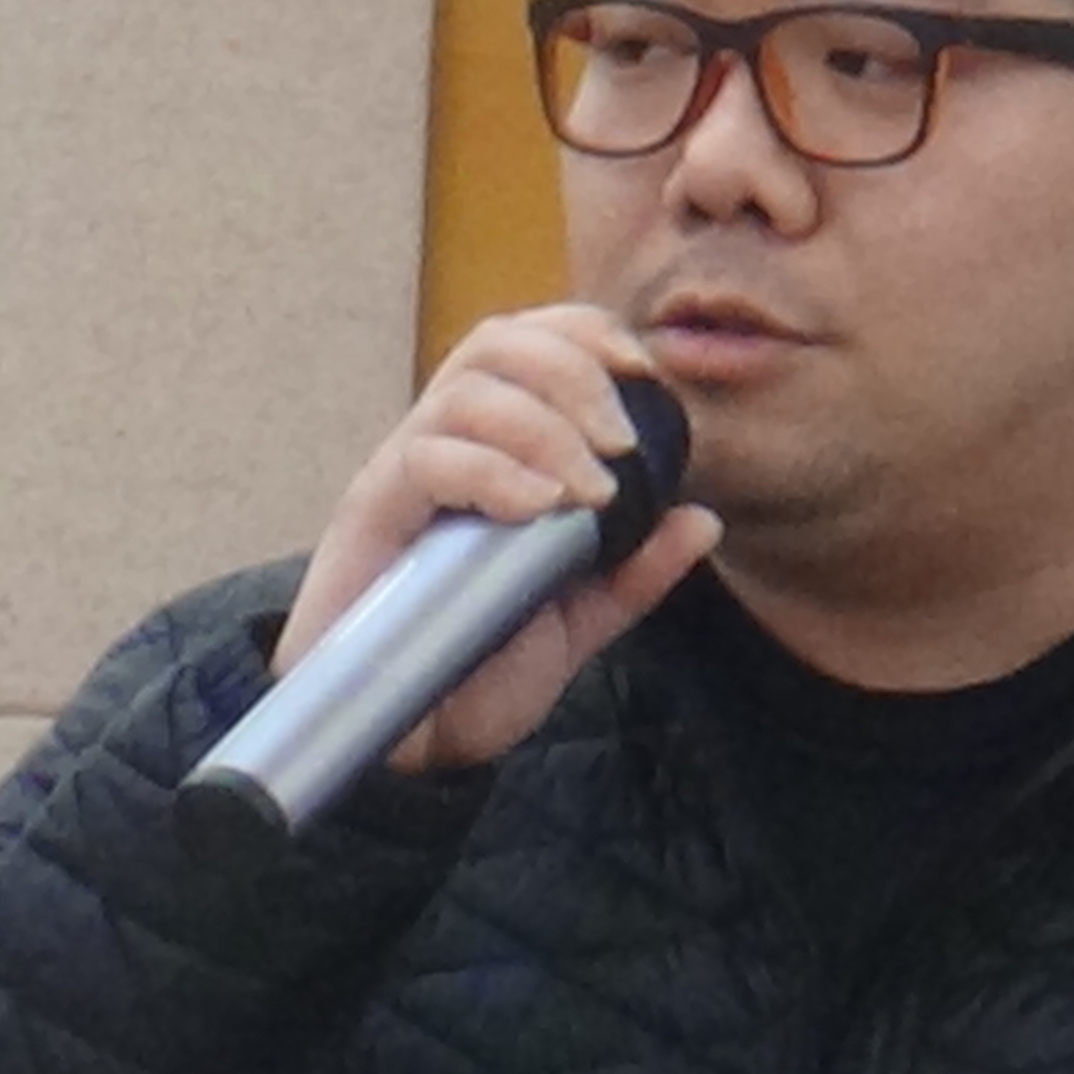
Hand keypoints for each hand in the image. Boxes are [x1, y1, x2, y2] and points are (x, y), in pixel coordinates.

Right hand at [274, 305, 723, 771]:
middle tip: (624, 444)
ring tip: (592, 490)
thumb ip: (635, 570)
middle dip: (574, 374)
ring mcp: (403, 475)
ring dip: (544, 426)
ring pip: (465, 392)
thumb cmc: (475, 670)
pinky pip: (427, 458)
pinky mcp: (371, 513)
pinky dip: (495, 471)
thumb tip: (702, 519)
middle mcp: (442, 445)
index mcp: (488, 450)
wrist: (405, 739)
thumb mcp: (577, 620)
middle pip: (495, 344)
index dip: (586, 335)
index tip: (646, 373)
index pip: (527, 345)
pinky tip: (539, 507)